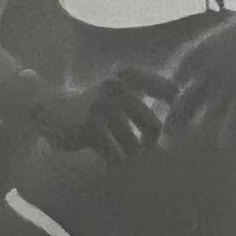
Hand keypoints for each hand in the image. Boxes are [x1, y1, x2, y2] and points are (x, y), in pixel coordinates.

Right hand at [29, 68, 173, 161]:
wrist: (50, 108)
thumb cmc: (95, 103)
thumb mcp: (121, 87)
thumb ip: (151, 91)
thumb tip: (185, 111)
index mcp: (128, 74)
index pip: (169, 92)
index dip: (178, 114)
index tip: (173, 128)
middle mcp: (117, 87)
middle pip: (153, 128)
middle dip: (150, 145)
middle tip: (141, 149)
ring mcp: (103, 107)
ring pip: (134, 146)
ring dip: (129, 156)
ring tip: (120, 153)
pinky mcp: (90, 128)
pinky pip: (114, 155)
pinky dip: (112, 161)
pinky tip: (106, 159)